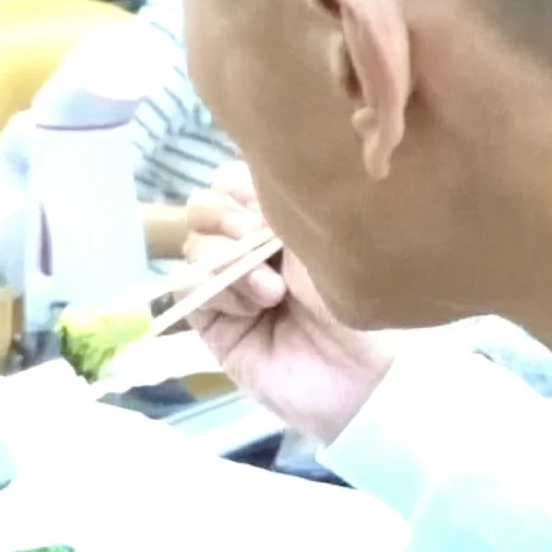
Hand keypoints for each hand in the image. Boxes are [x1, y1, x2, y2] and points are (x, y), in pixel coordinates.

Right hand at [183, 163, 401, 444]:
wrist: (364, 370)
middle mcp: (250, 248)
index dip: (239, 185)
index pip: (231, 182)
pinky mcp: (214, 325)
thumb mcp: (325, 237)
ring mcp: (230, 286)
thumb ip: (277, 205)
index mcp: (281, 221)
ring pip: (193, 245)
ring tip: (271, 289)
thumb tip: (232, 183)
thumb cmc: (359, 297)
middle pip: (203, 207)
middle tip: (257, 237)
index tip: (269, 200)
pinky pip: (187, 287)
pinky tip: (253, 306)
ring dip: (227, 258)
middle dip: (225, 215)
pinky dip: (214, 287)